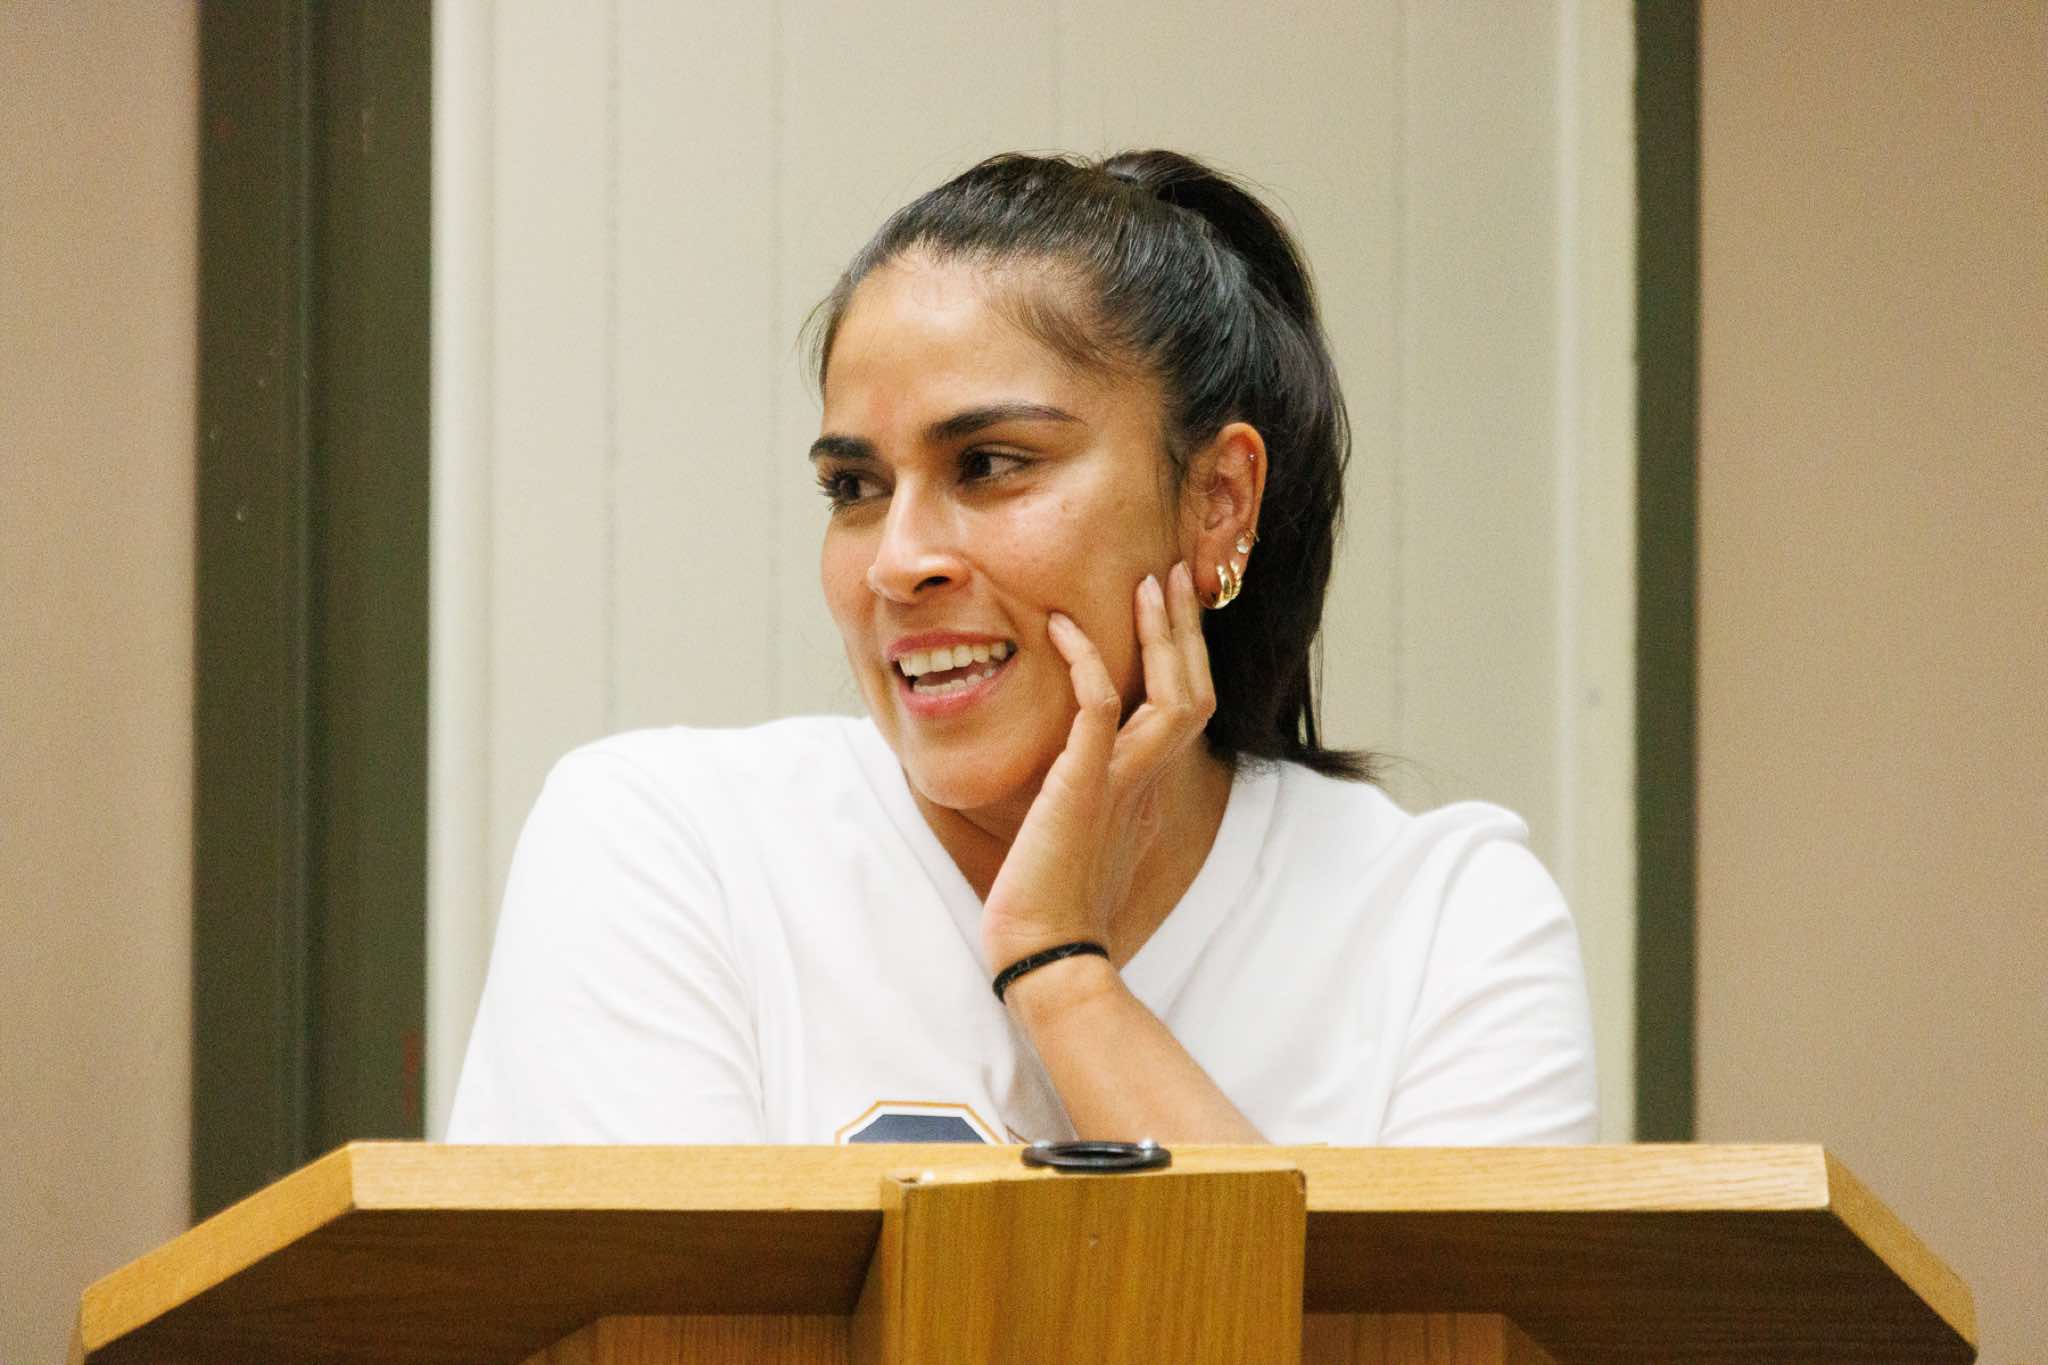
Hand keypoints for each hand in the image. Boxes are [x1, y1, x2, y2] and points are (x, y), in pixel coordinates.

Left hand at [980, 561, 1217, 979]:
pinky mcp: (1085, 785)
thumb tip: (1067, 774)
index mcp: (1149, 792)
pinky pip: (1098, 707)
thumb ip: (1084, 799)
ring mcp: (1123, 783)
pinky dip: (1086, 662)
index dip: (1184, 659)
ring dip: (1162, 634)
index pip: (1184, 711)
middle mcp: (1148, 782)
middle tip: (1171, 574)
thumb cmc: (1050, 909)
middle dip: (1185, 630)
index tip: (1168, 612)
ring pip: (1170, 694)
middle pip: (1194, 692)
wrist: (1044, 955)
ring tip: (1147, 583)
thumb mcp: (1077, 838)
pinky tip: (1061, 627)